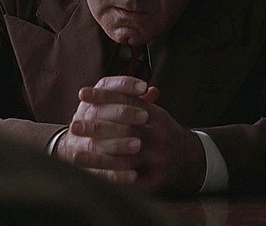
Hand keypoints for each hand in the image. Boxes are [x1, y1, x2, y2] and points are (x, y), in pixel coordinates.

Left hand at [56, 76, 205, 192]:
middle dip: (96, 128)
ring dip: (97, 158)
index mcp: (154, 115)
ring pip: (124, 158)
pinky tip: (92, 179)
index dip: (104, 96)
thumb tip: (107, 84)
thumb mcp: (154, 113)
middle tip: (73, 125)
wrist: (192, 160)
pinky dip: (111, 180)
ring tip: (74, 155)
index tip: (81, 93)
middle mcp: (157, 135)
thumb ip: (133, 100)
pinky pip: (131, 181)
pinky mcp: (157, 179)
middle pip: (124, 129)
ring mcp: (158, 158)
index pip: (127, 101)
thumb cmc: (164, 133)